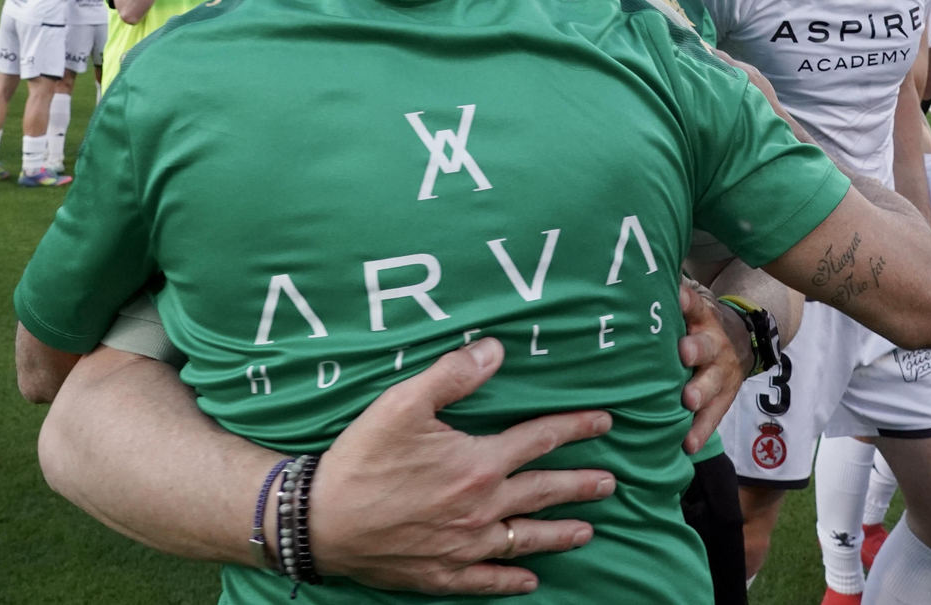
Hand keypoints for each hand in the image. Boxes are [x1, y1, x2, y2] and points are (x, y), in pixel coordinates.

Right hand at [309, 338, 612, 594]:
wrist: (320, 522)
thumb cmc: (361, 459)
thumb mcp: (403, 403)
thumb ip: (453, 375)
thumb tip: (496, 349)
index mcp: (477, 463)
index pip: (539, 440)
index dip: (574, 428)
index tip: (605, 422)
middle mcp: (481, 508)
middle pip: (543, 492)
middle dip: (580, 485)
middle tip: (610, 483)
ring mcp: (465, 546)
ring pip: (526, 539)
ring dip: (560, 533)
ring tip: (588, 530)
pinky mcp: (443, 573)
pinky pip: (489, 579)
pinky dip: (513, 580)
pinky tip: (530, 580)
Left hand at [677, 280, 746, 454]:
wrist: (740, 343)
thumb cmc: (695, 328)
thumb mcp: (688, 310)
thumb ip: (665, 302)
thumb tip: (628, 281)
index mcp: (701, 318)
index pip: (694, 305)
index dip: (686, 301)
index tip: (676, 297)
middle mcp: (714, 343)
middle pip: (706, 346)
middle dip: (696, 350)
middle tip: (684, 354)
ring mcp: (721, 372)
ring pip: (712, 382)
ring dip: (700, 391)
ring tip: (688, 401)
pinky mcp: (724, 398)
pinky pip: (713, 416)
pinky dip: (701, 430)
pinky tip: (688, 444)